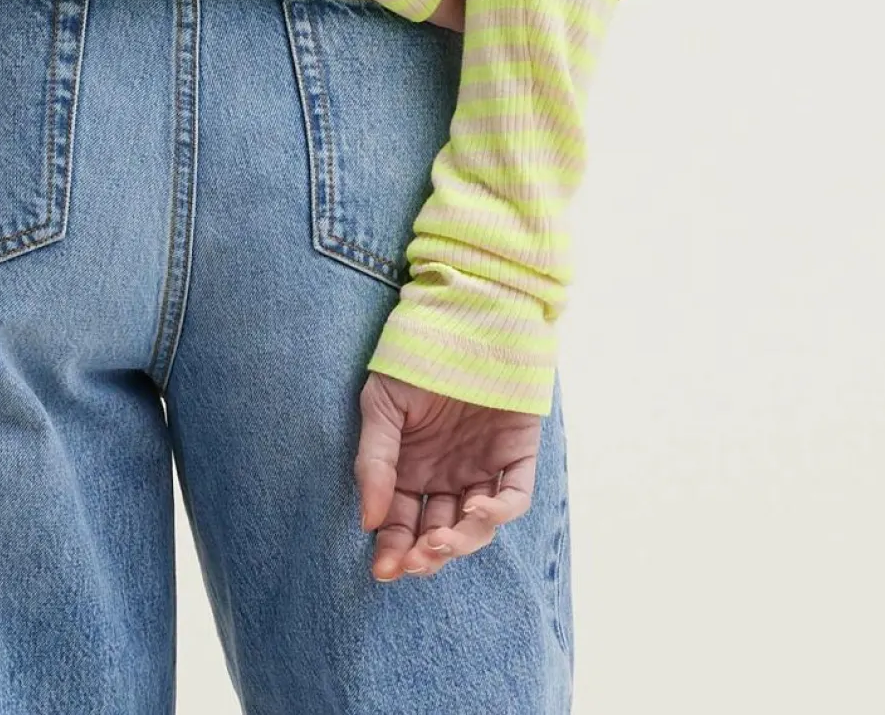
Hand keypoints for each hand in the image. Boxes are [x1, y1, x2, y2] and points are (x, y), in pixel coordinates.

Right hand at [354, 369, 540, 578]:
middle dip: (425, 556)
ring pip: (476, 526)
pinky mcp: (516, 455)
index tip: (382, 568)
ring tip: (440, 542)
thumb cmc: (414, 358)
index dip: (393, 549)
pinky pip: (513, 496)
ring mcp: (483, 469)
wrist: (461, 315)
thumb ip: (375, 460)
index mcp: (411, 471)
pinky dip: (498, 511)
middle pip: (439, 534)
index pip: (402, 524)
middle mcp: (447, 478)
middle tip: (411, 563)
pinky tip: (476, 510)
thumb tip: (368, 520)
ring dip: (458, 542)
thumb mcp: (381, 406)